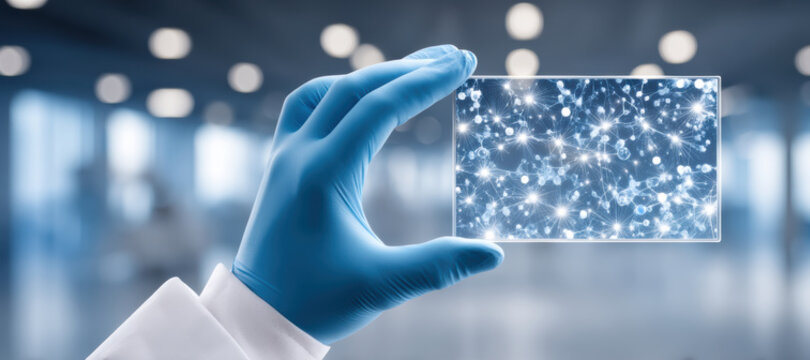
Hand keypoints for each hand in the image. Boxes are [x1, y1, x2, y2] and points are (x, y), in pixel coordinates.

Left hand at [232, 45, 502, 343]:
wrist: (258, 315)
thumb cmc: (317, 302)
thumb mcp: (382, 286)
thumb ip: (439, 266)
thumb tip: (494, 255)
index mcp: (324, 175)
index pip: (379, 108)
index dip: (425, 82)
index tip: (462, 64)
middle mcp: (300, 155)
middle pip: (356, 88)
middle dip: (409, 68)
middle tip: (454, 56)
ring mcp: (285, 156)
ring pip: (328, 92)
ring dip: (374, 75)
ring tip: (416, 69)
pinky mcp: (281, 164)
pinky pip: (307, 107)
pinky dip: (340, 91)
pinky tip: (364, 96)